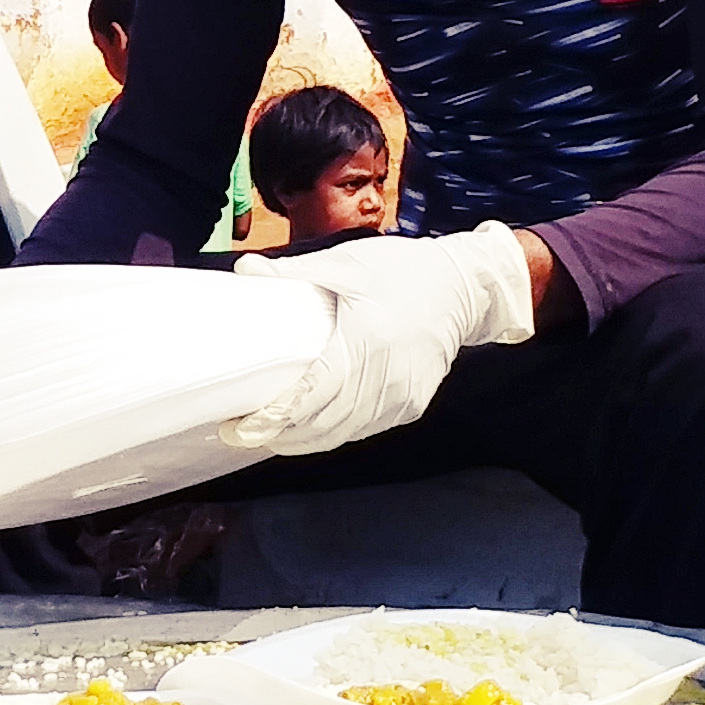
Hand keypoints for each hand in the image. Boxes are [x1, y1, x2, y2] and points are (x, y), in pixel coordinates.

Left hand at [222, 224, 535, 458]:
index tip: (240, 427)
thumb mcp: (346, 264)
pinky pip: (364, 429)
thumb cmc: (404, 270)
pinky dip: (333, 433)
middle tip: (240, 433)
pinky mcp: (412, 406)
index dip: (274, 419)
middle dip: (278, 436)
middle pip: (322, 425)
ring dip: (302, 441)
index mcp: (367, 341)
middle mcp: (387, 377)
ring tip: (267, 435)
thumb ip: (293, 273)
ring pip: (342, 435)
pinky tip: (309, 429)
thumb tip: (245, 268)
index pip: (312, 396)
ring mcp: (403, 396)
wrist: (464, 287)